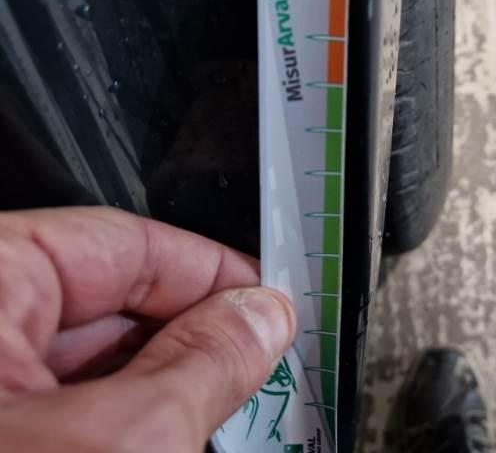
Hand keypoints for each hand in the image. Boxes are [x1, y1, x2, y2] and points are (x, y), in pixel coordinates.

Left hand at [0, 206, 295, 451]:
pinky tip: (155, 438)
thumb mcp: (119, 440)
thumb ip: (203, 365)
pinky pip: (52, 400)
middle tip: (253, 362)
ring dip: (154, 385)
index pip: (122, 241)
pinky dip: (107, 416)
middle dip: (187, 335)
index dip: (209, 269)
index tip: (264, 300)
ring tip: (211, 415)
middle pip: (104, 302)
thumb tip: (259, 317)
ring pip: (82, 360)